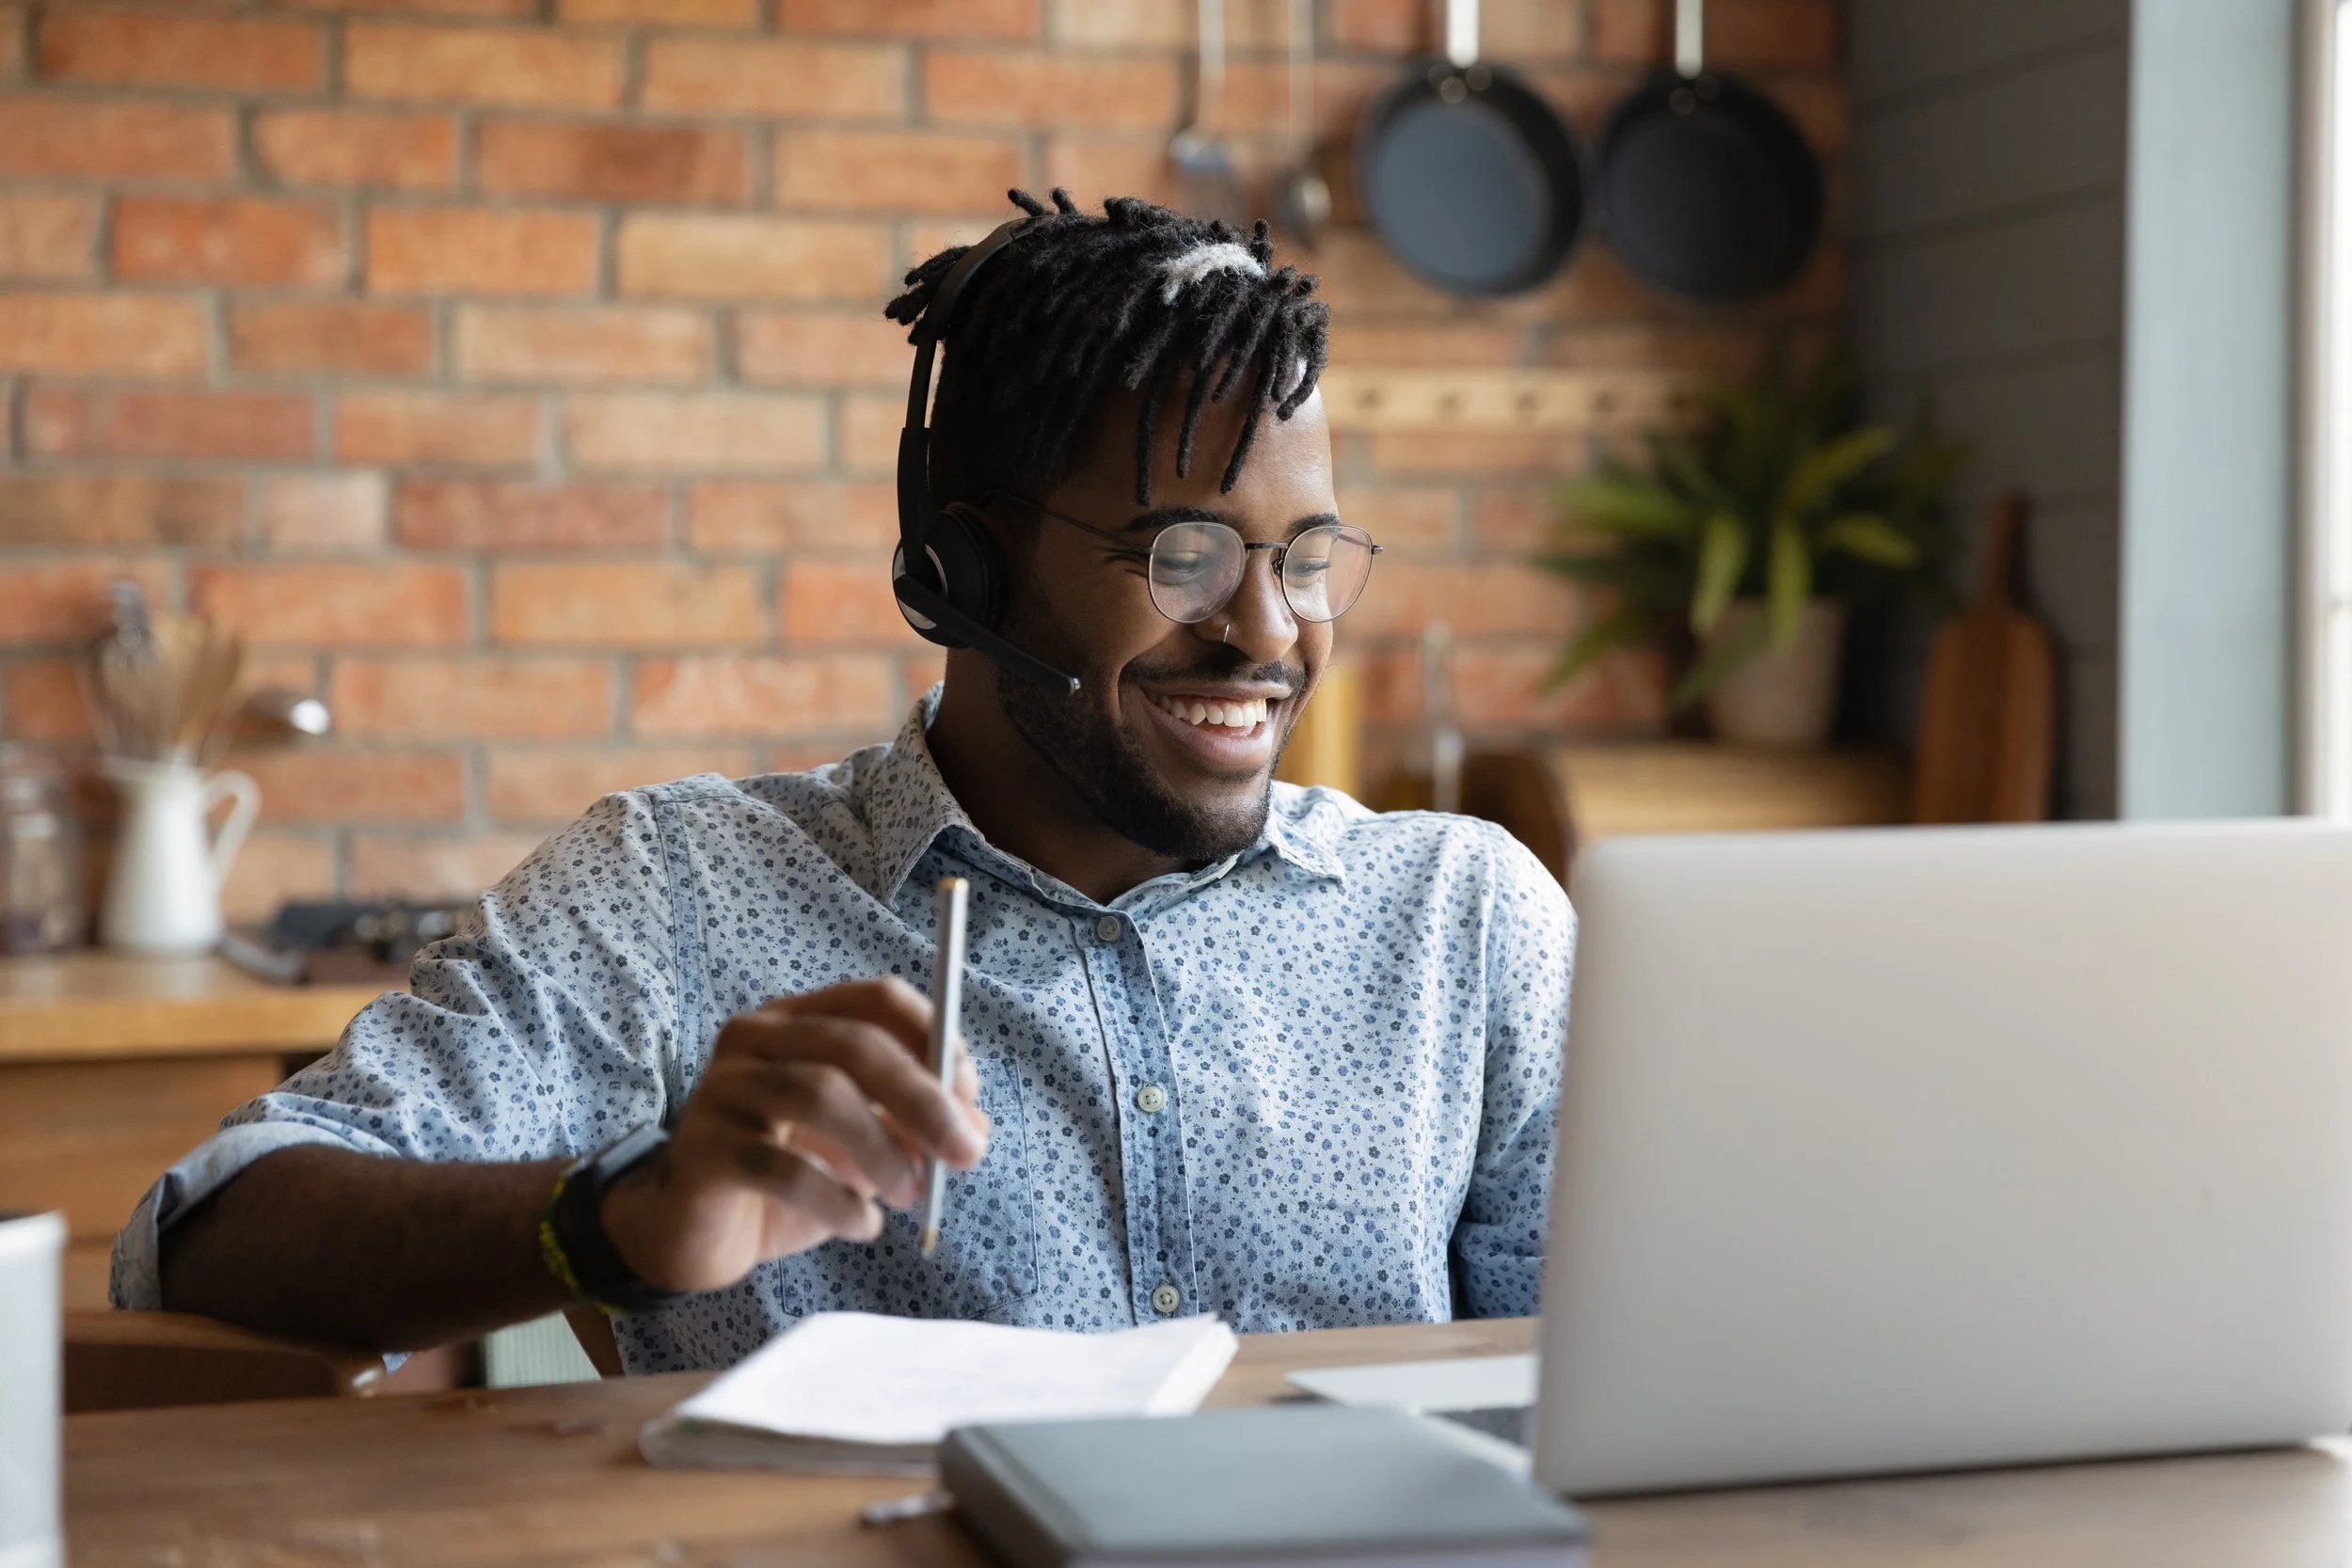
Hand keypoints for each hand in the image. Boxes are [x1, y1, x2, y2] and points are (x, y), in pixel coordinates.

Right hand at [597, 977, 988, 1293]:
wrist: (691, 1231)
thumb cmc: (786, 1176)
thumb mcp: (863, 1146)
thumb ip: (913, 1128)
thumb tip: (977, 1129)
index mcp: (800, 1020)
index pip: (877, 999)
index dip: (935, 1041)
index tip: (970, 1096)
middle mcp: (755, 1039)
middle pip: (853, 1044)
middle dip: (923, 1098)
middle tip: (966, 1153)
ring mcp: (721, 1091)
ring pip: (818, 1094)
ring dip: (883, 1150)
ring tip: (911, 1196)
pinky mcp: (702, 1152)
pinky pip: (782, 1168)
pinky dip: (838, 1201)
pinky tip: (862, 1226)